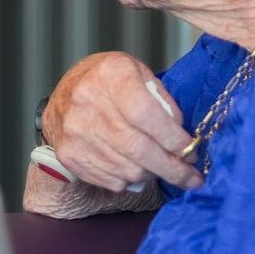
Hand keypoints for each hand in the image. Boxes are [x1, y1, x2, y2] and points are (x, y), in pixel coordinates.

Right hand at [41, 52, 201, 190]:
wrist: (64, 94)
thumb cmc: (108, 83)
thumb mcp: (138, 73)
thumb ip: (162, 101)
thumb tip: (181, 138)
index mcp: (111, 76)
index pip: (145, 113)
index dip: (172, 137)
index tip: (190, 150)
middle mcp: (87, 103)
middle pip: (137, 147)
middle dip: (171, 167)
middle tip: (190, 176)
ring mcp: (75, 132)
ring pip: (128, 169)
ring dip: (152, 174)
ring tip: (160, 167)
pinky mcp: (69, 155)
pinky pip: (111, 180)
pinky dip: (130, 179)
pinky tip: (135, 166)